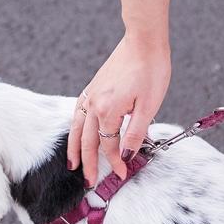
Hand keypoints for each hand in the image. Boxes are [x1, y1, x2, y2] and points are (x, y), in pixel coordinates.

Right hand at [68, 32, 170, 185]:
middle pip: (88, 141)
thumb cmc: (151, 70)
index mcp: (108, 110)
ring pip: (77, 128)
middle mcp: (94, 103)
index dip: (115, 162)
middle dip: (89, 164)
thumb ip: (136, 133)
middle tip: (89, 182)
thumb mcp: (149, 106)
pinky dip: (75, 127)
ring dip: (75, 148)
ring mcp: (91, 94)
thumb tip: (127, 155)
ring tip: (72, 165)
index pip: (108, 146)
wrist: (144, 41)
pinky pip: (78, 111)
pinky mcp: (93, 86)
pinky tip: (76, 133)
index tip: (122, 174)